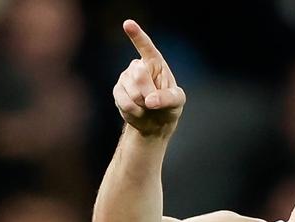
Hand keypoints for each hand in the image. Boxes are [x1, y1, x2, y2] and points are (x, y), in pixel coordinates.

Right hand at [114, 20, 185, 137]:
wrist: (155, 123)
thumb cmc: (169, 107)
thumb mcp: (177, 102)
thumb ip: (168, 98)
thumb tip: (150, 101)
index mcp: (155, 62)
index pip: (146, 47)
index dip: (137, 35)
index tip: (128, 24)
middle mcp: (138, 66)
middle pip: (139, 75)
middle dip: (149, 92)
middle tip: (155, 101)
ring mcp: (126, 78)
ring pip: (132, 91)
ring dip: (143, 104)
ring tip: (147, 106)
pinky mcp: (117, 91)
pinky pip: (124, 102)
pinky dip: (135, 111)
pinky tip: (139, 111)